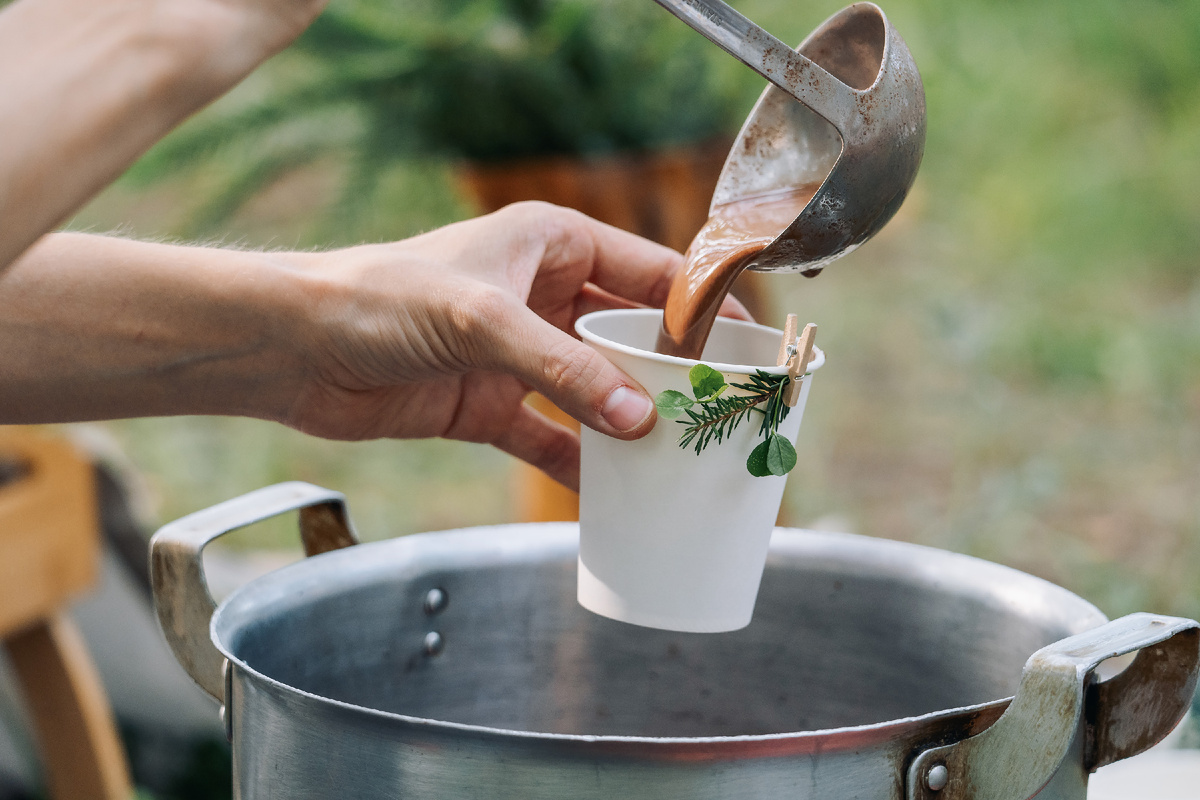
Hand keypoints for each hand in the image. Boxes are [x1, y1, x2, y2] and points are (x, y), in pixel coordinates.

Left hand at [283, 202, 749, 489]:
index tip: (743, 348)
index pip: (648, 272)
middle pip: (629, 337)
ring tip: (678, 458)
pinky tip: (611, 494)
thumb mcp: (484, 320)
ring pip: (595, 391)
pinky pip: (550, 439)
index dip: (698, 308)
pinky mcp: (489, 404)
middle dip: (672, 375)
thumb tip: (638, 420)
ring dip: (630, 424)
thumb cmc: (378, 298)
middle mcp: (541, 295)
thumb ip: (564, 369)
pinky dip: (578, 466)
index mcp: (551, 243)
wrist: (294, 349)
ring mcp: (517, 355)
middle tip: (718, 413)